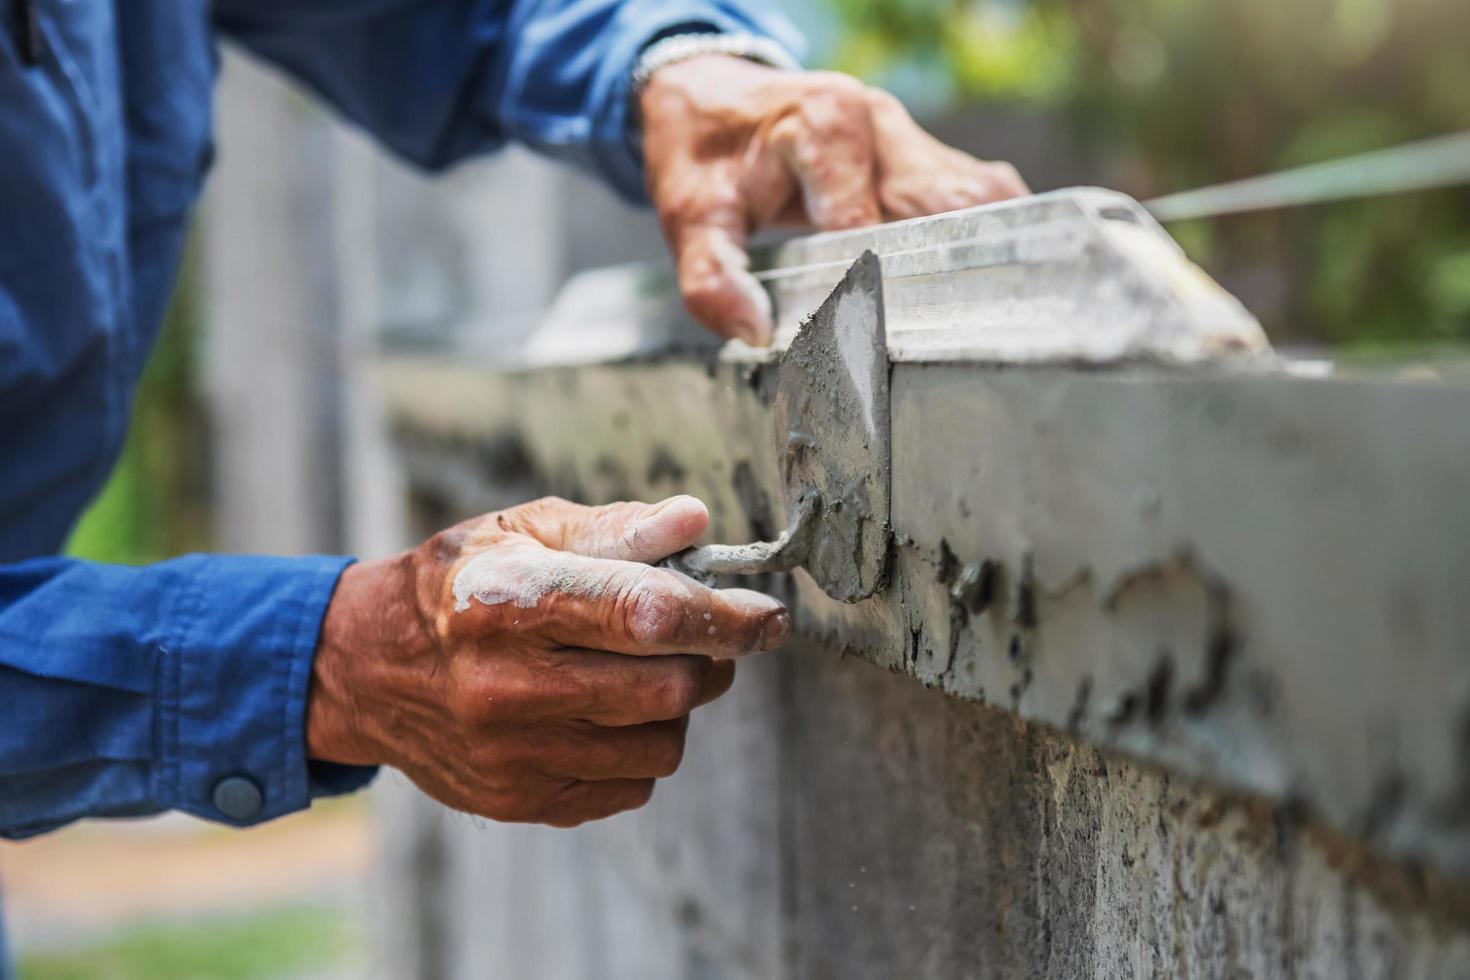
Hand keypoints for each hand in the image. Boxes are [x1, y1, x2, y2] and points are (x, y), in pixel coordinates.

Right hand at [307, 494, 788, 826]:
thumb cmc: (457, 586)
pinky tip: (604, 713)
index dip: (721, 617)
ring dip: (676, 706)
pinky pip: (630, 785)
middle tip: (699, 636)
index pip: (643, 614)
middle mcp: (508, 686)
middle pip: (668, 688)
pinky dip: (639, 747)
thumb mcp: (520, 531)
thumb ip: (612, 529)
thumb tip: (693, 524)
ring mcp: (514, 753)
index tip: (766, 617)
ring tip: (640, 672)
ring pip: (661, 743)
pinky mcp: (520, 800)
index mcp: (511, 602)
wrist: (365, 668)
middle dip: (707, 659)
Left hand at [640, 55, 1029, 345]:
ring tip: (974, 317)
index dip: (872, 288)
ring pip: (977, 200)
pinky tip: (977, 286)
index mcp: (825, 126)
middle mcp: (880, 122)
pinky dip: (984, 240)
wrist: (710, 96)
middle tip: (944, 339)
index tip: (872, 341)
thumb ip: (712, 277)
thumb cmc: (703, 154)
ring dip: (978, 256)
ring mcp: (910, 137)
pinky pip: (979, 198)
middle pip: (945, 208)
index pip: (869, 225)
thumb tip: (754, 334)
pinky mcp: (928, 155)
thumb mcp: (688, 214)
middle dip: (948, 274)